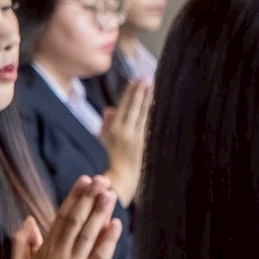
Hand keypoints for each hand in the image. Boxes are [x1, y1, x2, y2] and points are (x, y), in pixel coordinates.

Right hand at [9, 176, 121, 258]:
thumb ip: (22, 242)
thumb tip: (30, 220)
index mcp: (45, 249)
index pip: (62, 217)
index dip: (74, 197)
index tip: (84, 181)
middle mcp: (61, 255)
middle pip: (77, 221)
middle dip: (89, 199)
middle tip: (101, 180)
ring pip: (89, 235)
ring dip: (100, 212)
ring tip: (110, 193)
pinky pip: (99, 257)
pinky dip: (108, 240)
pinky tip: (116, 224)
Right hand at [98, 78, 152, 204]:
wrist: (120, 180)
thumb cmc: (105, 160)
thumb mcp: (100, 141)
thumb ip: (106, 124)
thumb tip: (110, 108)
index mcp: (116, 130)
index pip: (126, 106)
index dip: (131, 92)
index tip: (137, 80)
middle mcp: (130, 133)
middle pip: (138, 108)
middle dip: (143, 92)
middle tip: (148, 78)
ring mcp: (141, 140)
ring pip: (147, 116)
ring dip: (150, 101)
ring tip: (155, 88)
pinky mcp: (148, 146)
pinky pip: (151, 127)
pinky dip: (154, 116)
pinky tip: (159, 107)